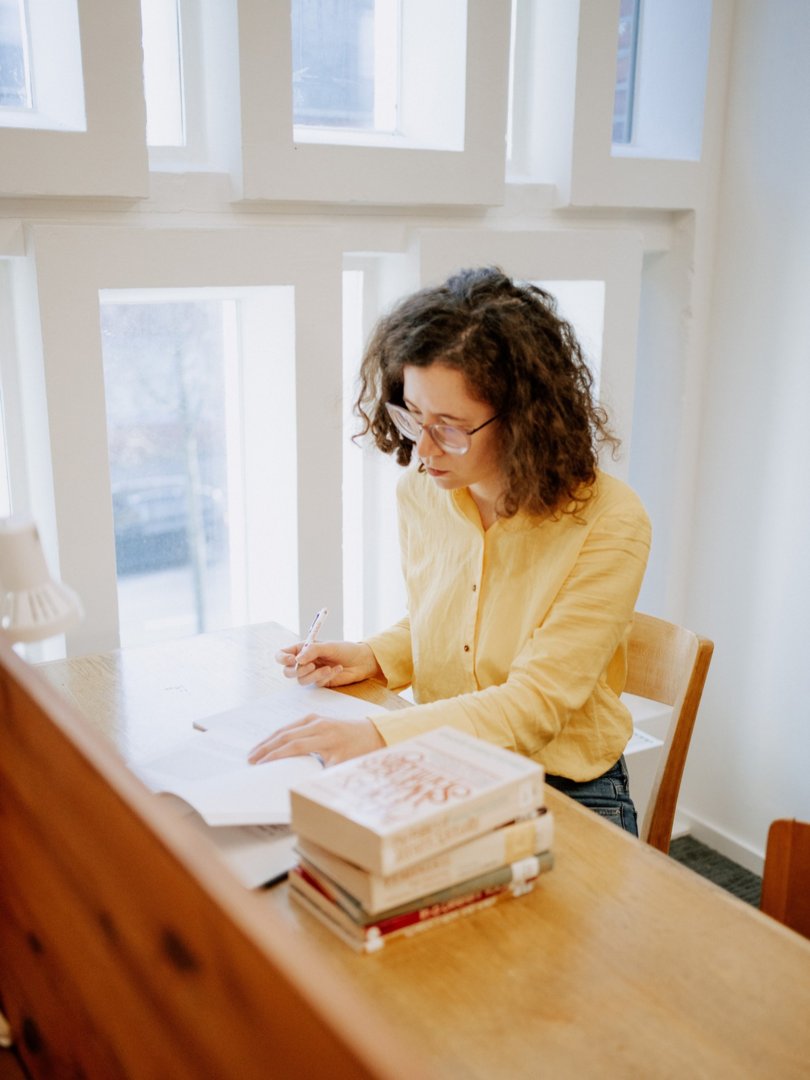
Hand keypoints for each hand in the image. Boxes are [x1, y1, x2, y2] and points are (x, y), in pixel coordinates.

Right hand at [247, 714, 384, 766]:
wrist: (373, 733)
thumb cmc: (359, 752)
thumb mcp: (344, 767)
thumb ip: (323, 773)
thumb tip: (301, 785)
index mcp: (327, 738)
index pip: (295, 746)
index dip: (276, 755)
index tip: (261, 765)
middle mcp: (319, 725)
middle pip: (286, 735)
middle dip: (267, 748)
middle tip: (250, 759)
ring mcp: (316, 719)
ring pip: (286, 729)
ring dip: (269, 740)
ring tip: (254, 752)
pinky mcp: (314, 717)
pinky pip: (292, 725)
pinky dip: (278, 734)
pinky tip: (268, 743)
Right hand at [275, 639, 382, 688]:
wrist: (361, 661)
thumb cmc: (344, 649)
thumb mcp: (328, 646)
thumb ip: (312, 651)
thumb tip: (297, 659)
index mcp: (302, 649)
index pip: (282, 654)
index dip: (283, 658)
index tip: (292, 660)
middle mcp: (304, 662)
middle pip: (287, 672)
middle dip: (298, 671)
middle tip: (312, 666)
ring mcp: (311, 673)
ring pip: (301, 680)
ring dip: (315, 675)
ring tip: (329, 668)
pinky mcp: (320, 682)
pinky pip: (316, 683)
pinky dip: (326, 677)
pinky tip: (337, 669)